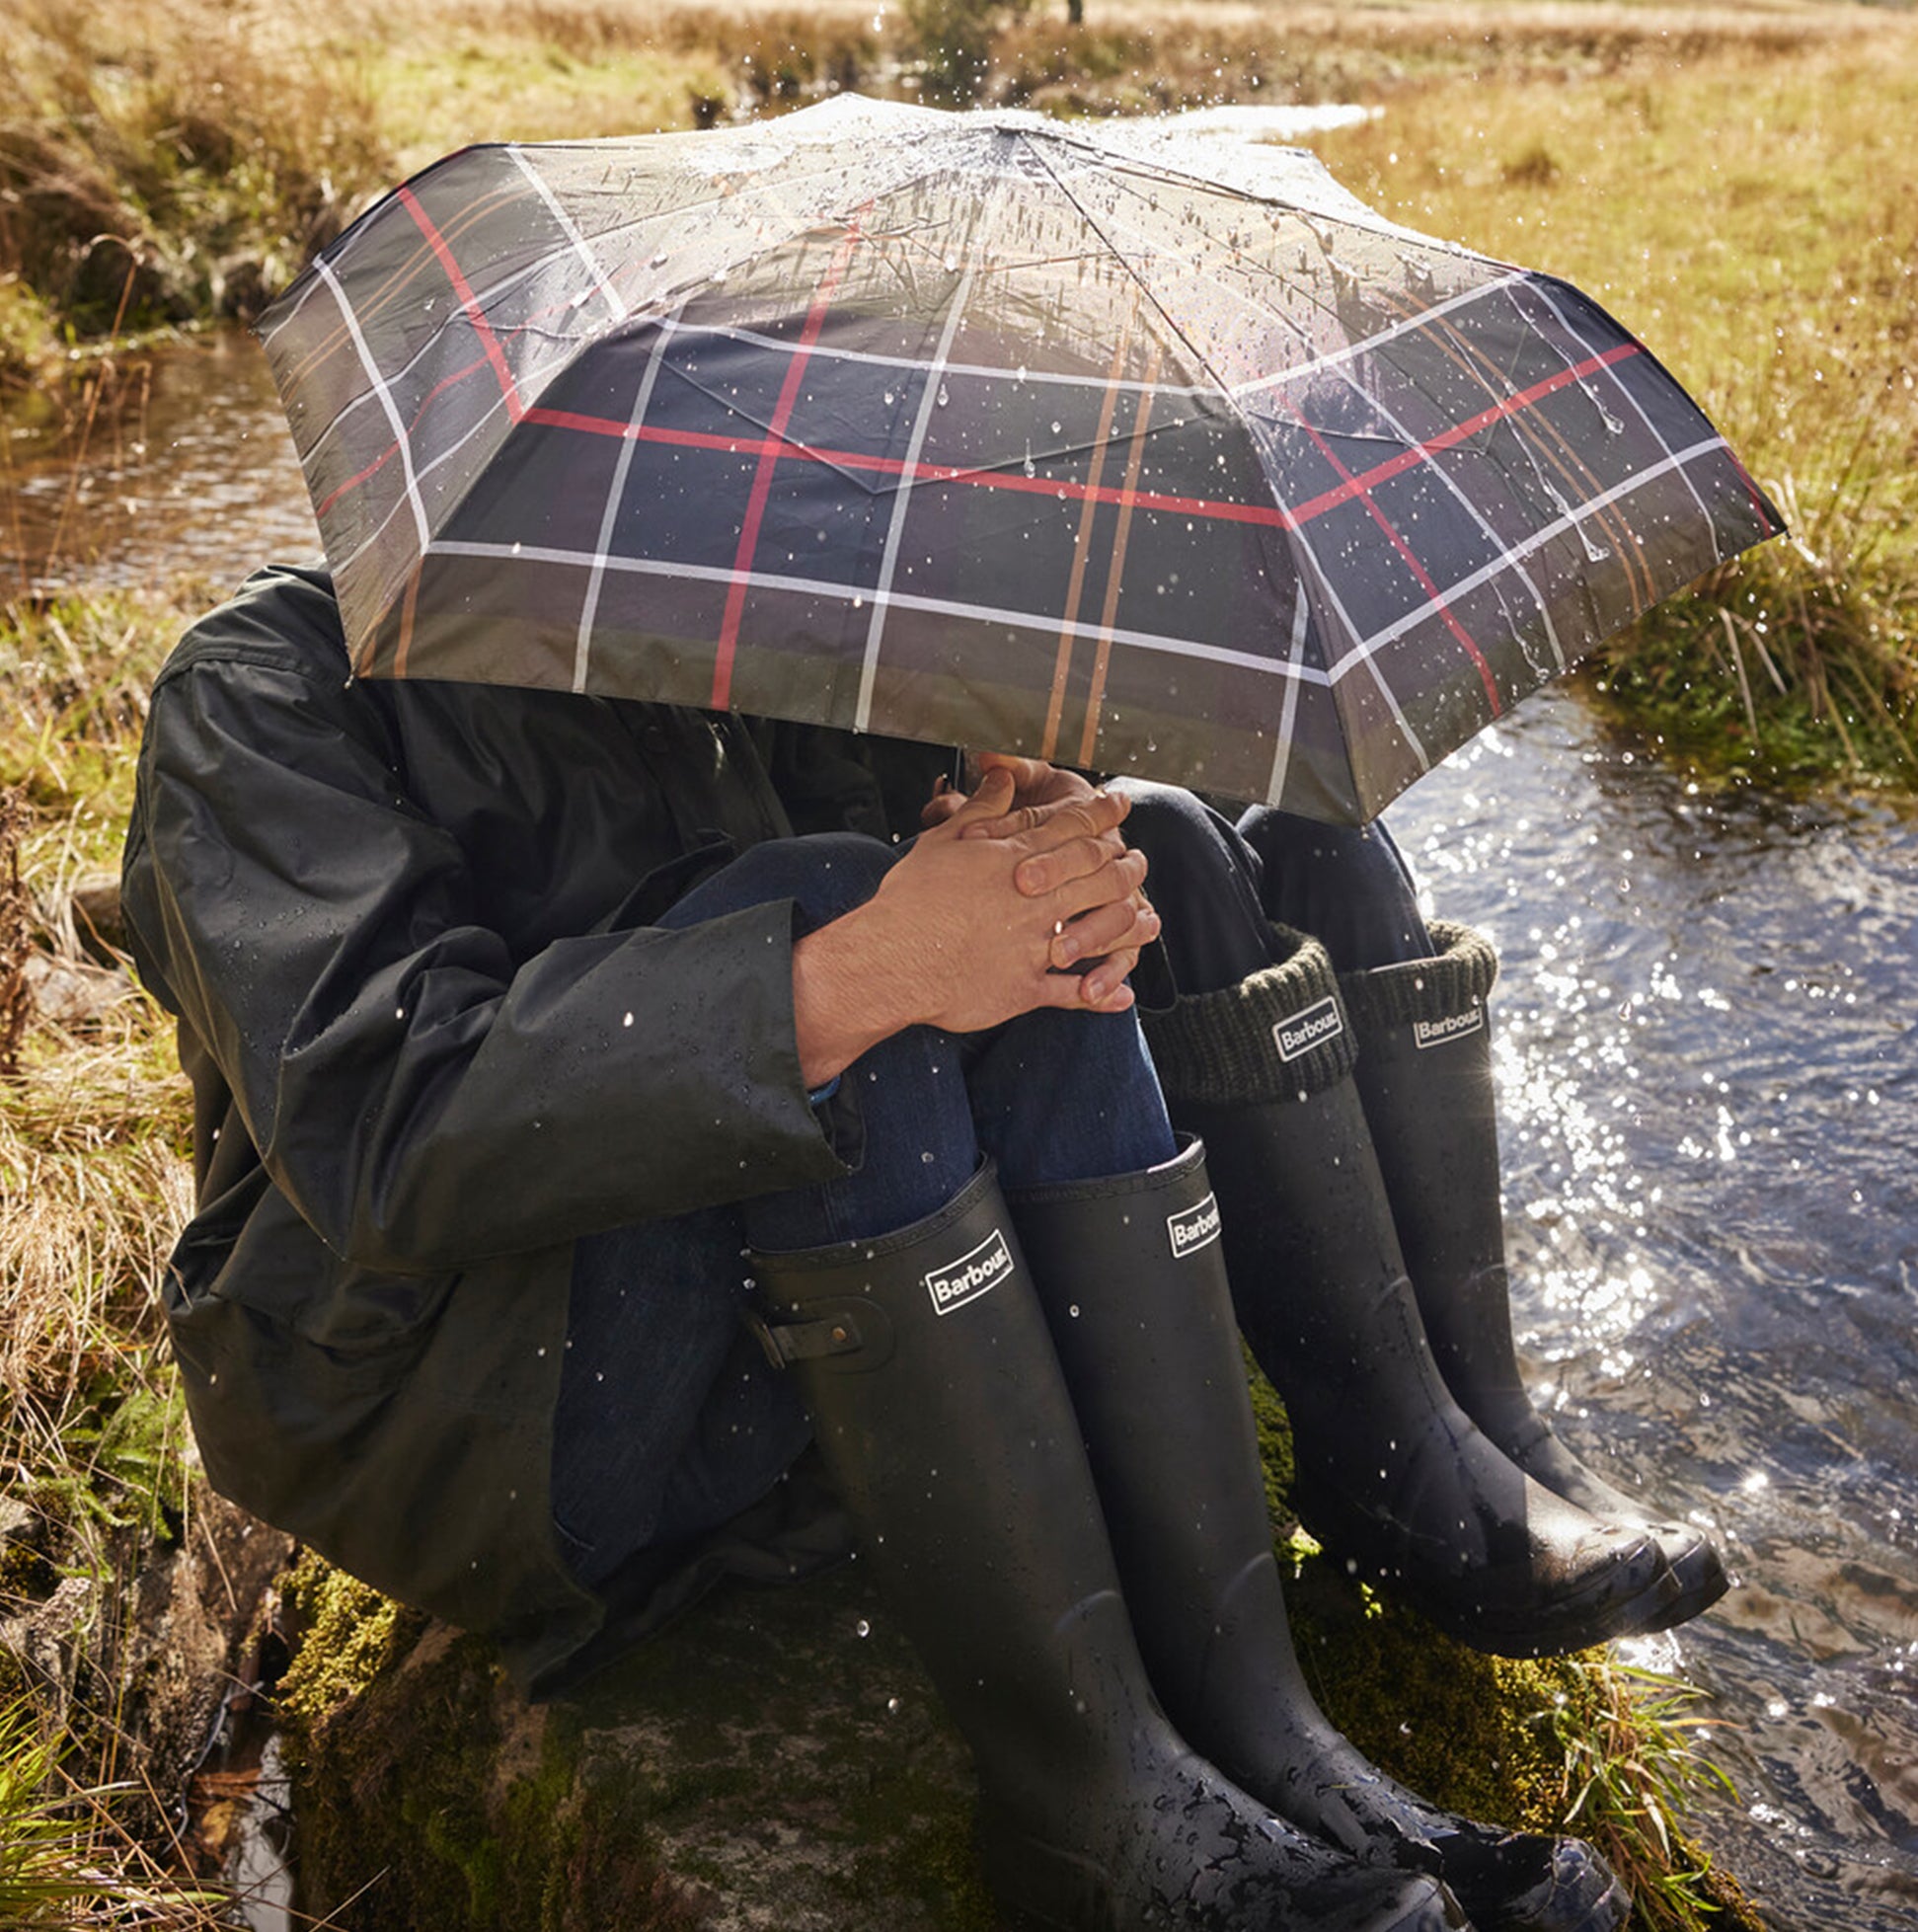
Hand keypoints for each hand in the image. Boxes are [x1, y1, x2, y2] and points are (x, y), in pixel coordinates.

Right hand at [928, 753, 1156, 1000]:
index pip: (1072, 829)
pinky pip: (1074, 993)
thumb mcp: (942, 841)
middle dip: (1127, 865)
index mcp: (1015, 859)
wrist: (890, 959)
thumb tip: (1001, 775)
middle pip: (1099, 874)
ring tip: (1148, 920)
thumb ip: (981, 808)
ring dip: (1128, 923)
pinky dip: (1100, 993)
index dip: (1101, 814)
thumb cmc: (908, 900)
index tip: (1119, 804)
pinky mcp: (1025, 988)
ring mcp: (1034, 944)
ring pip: (1100, 929)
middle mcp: (1035, 899)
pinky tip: (1120, 994)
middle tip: (1140, 860)